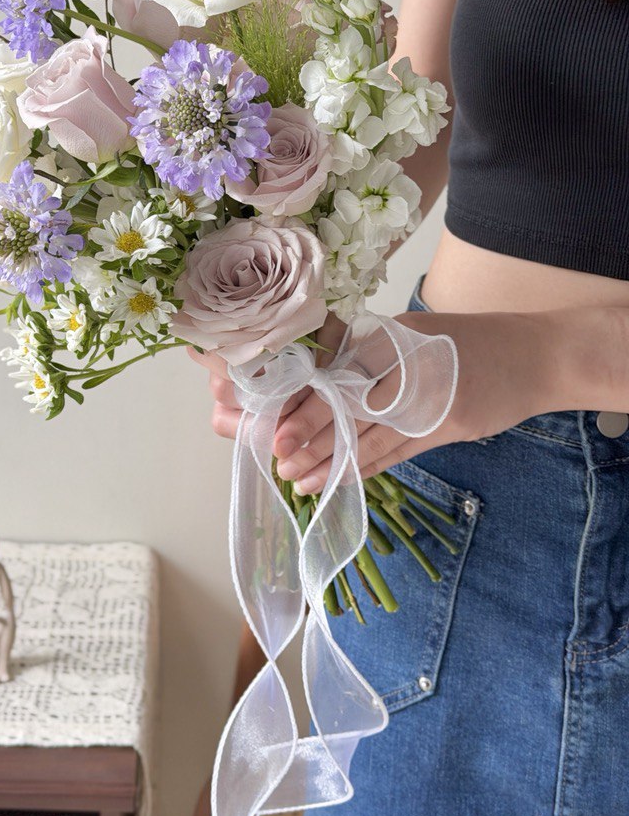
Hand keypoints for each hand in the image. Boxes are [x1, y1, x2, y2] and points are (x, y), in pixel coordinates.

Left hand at [188, 308, 550, 491]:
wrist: (537, 356)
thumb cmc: (469, 342)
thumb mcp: (416, 333)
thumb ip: (372, 353)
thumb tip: (315, 381)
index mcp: (395, 336)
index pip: (340, 375)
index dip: (307, 406)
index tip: (278, 429)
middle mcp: (410, 367)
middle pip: (349, 408)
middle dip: (311, 439)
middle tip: (279, 460)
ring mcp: (431, 400)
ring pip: (371, 436)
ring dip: (333, 463)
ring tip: (300, 481)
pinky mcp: (448, 428)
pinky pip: (398, 452)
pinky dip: (368, 468)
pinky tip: (341, 482)